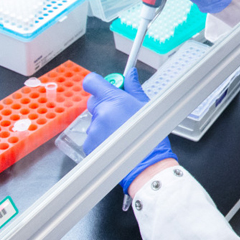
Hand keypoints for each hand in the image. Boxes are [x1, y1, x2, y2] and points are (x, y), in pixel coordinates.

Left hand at [81, 67, 177, 194]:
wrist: (146, 163)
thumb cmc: (150, 135)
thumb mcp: (146, 106)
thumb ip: (134, 88)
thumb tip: (131, 75)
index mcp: (113, 100)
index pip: (92, 82)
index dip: (97, 84)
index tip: (105, 87)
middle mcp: (100, 113)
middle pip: (94, 102)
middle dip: (105, 105)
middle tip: (121, 114)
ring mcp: (93, 129)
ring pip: (95, 121)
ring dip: (104, 124)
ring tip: (121, 134)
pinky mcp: (89, 144)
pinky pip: (92, 136)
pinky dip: (101, 138)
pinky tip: (116, 143)